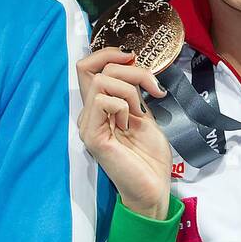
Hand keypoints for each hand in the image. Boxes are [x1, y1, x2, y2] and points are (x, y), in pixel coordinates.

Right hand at [76, 48, 172, 219]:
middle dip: (131, 71)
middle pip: (95, 68)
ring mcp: (87, 125)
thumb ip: (133, 91)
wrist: (153, 187)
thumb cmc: (149, 156)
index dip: (108, 54)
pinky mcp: (92, 136)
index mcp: (98, 107)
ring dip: (130, 91)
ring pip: (102, 81)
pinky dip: (123, 107)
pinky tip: (129, 126)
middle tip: (153, 89)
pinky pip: (103, 102)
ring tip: (139, 114)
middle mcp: (87, 114)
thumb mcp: (143, 114)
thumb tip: (131, 63)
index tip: (134, 60)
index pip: (87, 67)